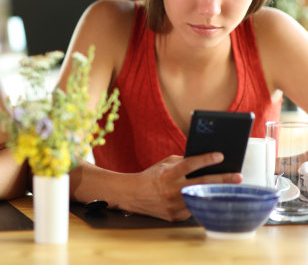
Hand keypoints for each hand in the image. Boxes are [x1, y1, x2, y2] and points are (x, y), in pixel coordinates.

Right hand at [126, 152, 241, 220]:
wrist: (133, 194)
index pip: (189, 165)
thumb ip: (182, 162)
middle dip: (222, 180)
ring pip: (201, 199)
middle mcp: (171, 190)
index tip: (220, 155)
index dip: (205, 159)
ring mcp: (174, 205)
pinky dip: (201, 203)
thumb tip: (205, 162)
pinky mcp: (175, 216)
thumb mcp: (165, 164)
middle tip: (238, 176)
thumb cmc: (152, 176)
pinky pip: (193, 209)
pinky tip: (209, 199)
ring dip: (216, 194)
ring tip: (230, 189)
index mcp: (168, 174)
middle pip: (201, 184)